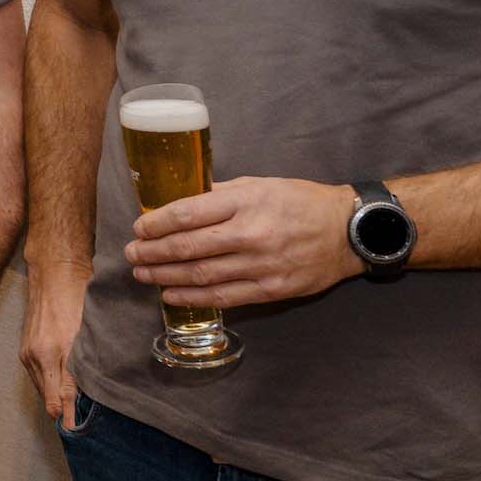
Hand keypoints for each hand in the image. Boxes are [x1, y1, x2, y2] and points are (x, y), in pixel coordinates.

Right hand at [19, 260, 87, 428]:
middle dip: (63, 408)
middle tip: (79, 419)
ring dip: (55, 396)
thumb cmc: (78, 297)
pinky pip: (37, 376)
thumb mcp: (89, 331)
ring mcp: (27, 353)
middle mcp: (36, 356)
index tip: (73, 429)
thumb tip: (91, 391)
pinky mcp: (24, 349)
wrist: (54, 273)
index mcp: (54, 352)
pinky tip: (61, 384)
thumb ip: (87, 363)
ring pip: (42, 388)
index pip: (62, 395)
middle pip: (49, 397)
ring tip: (72, 406)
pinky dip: (48, 383)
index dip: (68, 414)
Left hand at [126, 177, 361, 307]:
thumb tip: (179, 201)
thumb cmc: (300, 201)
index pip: (188, 213)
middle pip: (189, 246)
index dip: (156, 223)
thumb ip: (220, 194)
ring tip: (142, 273)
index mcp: (246, 200)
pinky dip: (193, 296)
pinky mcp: (272, 288)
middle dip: (153, 252)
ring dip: (165, 276)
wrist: (348, 231)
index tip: (138, 228)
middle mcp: (251, 232)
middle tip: (131, 253)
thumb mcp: (259, 184)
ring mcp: (262, 263)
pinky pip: (224, 296)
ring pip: (201, 274)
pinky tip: (171, 294)